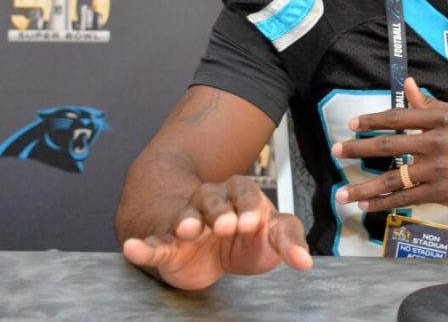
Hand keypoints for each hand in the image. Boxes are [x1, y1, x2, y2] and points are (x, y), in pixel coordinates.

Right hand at [122, 175, 311, 289]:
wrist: (215, 254)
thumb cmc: (249, 238)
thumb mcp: (273, 236)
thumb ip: (289, 242)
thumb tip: (305, 263)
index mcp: (241, 194)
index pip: (245, 193)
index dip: (247, 207)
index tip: (250, 223)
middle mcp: (213, 202)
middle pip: (213, 199)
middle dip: (219, 211)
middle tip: (225, 225)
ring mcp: (189, 223)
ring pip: (185, 215)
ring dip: (186, 220)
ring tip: (188, 229)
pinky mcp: (170, 247)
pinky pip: (155, 244)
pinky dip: (143, 247)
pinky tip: (133, 248)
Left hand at [332, 77, 447, 211]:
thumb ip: (428, 103)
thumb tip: (408, 84)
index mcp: (440, 120)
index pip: (398, 118)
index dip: (373, 120)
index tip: (353, 124)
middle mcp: (435, 143)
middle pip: (389, 146)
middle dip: (359, 149)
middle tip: (337, 151)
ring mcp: (436, 170)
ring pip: (393, 178)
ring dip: (364, 186)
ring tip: (342, 194)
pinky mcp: (439, 192)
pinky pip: (406, 198)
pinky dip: (385, 203)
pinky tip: (367, 205)